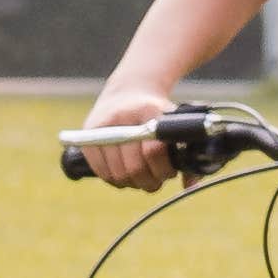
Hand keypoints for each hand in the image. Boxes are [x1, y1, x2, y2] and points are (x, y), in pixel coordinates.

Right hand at [64, 97, 187, 192]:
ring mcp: (102, 128)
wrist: (129, 92)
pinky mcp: (87, 137)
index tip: (171, 171)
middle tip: (157, 179)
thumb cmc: (158, 115)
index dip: (164, 168)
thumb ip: (188, 153)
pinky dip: (116, 180)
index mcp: (149, 111)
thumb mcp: (176, 125)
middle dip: (150, 181)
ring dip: (133, 183)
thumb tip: (190, 186)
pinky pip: (101, 172)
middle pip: (134, 167)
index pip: (154, 150)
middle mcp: (122, 118)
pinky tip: (126, 175)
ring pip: (117, 174)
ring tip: (143, 177)